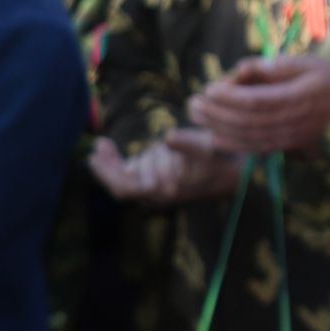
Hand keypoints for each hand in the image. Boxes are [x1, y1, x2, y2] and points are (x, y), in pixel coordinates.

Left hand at [89, 128, 241, 203]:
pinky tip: (105, 145)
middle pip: (121, 184)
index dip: (109, 173)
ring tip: (117, 145)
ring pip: (127, 173)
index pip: (128, 188)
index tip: (94, 157)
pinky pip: (129, 170)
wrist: (235, 169)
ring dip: (120, 158)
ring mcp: (154, 185)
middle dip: (107, 165)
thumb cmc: (220, 158)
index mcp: (166, 192)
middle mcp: (156, 193)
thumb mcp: (206, 148)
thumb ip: (187, 144)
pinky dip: (115, 159)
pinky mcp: (155, 176)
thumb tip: (168, 137)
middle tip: (97, 146)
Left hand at [187, 54, 329, 152]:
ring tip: (198, 116)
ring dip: (219, 128)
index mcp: (300, 97)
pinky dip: (233, 144)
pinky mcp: (287, 146)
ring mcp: (291, 137)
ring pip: (248, 137)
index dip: (229, 97)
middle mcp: (294, 121)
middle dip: (216, 112)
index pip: (257, 101)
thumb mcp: (308, 62)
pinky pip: (256, 149)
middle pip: (247, 121)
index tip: (209, 88)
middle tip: (193, 103)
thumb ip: (275, 65)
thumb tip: (242, 68)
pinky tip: (215, 137)